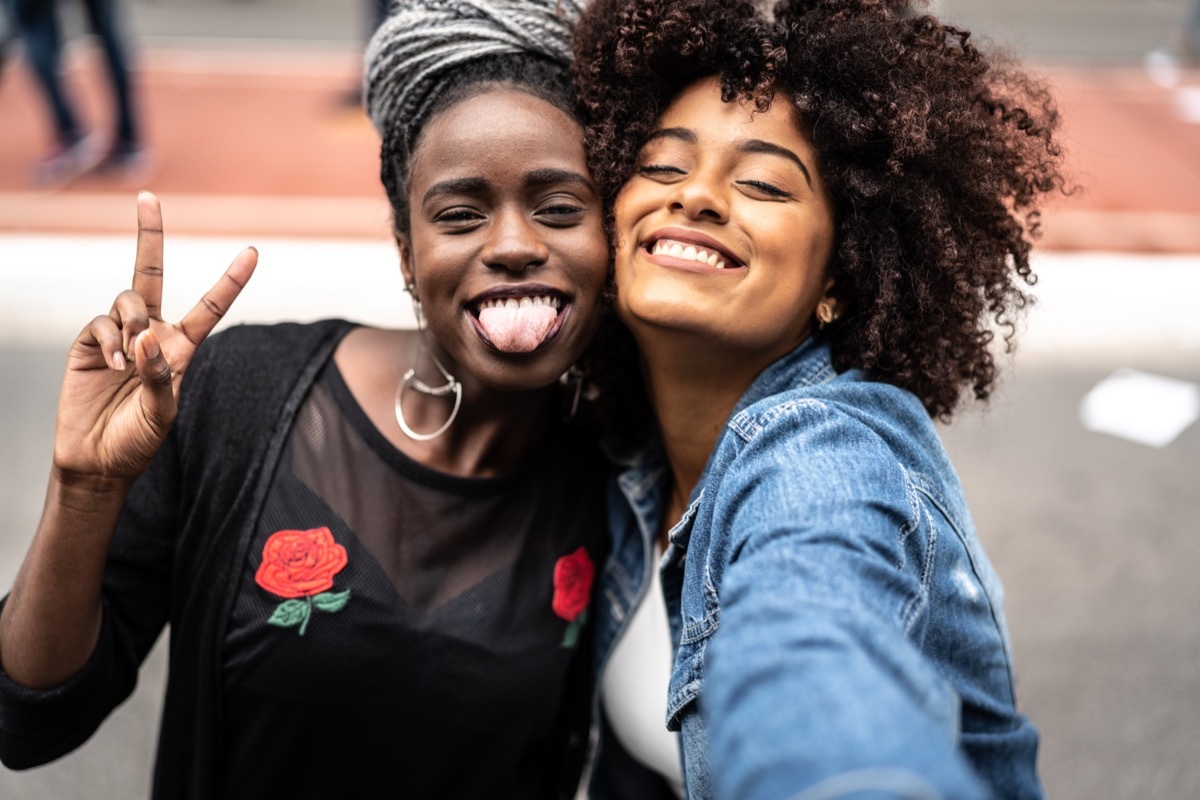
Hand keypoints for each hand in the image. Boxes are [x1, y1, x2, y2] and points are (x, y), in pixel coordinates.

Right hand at [52, 191, 257, 483]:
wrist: (98, 461)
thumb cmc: (139, 440)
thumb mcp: (163, 414)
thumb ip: (161, 377)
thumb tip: (146, 338)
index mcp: (182, 348)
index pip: (210, 307)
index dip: (230, 280)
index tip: (253, 251)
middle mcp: (152, 333)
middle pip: (151, 272)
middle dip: (149, 234)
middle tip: (148, 197)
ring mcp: (118, 334)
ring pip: (128, 298)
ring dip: (133, 320)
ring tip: (130, 357)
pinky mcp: (88, 342)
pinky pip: (102, 322)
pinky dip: (110, 340)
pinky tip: (113, 365)